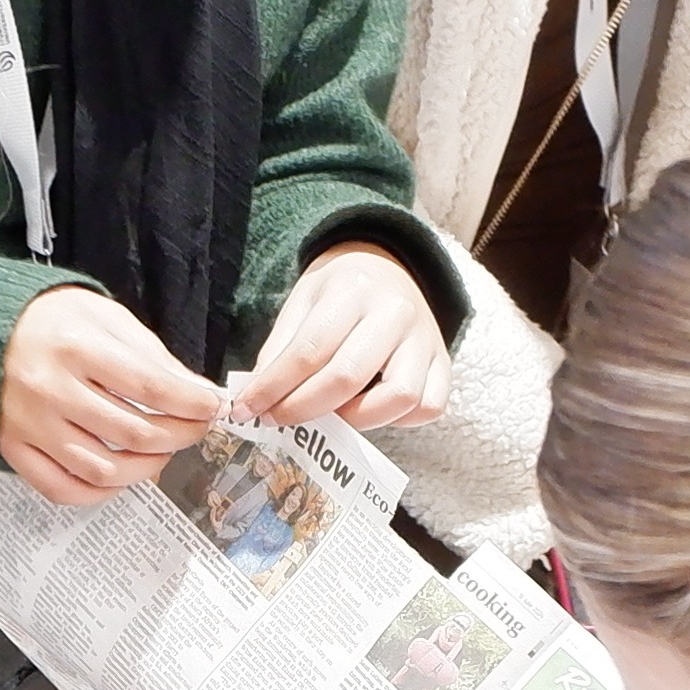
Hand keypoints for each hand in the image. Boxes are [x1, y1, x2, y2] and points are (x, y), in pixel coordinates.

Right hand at [0, 285, 226, 502]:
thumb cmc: (56, 322)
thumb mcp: (109, 320)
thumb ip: (154, 358)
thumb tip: (198, 394)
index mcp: (76, 347)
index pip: (150, 388)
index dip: (191, 404)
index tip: (212, 407)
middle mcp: (48, 389)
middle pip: (133, 433)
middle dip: (179, 435)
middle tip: (194, 429)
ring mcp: (28, 424)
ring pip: (103, 470)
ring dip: (147, 467)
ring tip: (162, 452)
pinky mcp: (13, 448)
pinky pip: (63, 489)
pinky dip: (101, 493)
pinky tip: (122, 477)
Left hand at [229, 245, 449, 432]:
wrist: (388, 270)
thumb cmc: (340, 293)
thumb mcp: (302, 303)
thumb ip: (280, 349)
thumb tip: (258, 399)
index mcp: (353, 289)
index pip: (308, 350)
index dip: (273, 388)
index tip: (246, 410)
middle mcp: (395, 312)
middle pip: (347, 377)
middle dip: (303, 408)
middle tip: (277, 418)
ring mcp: (425, 339)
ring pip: (399, 397)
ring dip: (356, 420)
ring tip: (330, 416)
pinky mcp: (444, 363)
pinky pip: (428, 406)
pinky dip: (398, 420)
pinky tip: (370, 410)